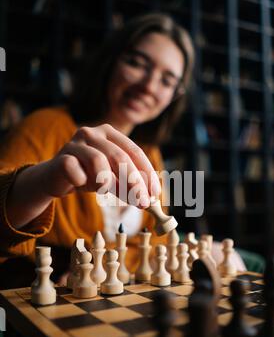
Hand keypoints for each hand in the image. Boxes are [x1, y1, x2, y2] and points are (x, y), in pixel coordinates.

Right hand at [42, 124, 160, 207]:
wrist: (55, 178)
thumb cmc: (88, 176)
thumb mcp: (113, 177)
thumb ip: (129, 182)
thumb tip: (150, 198)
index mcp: (110, 133)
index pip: (134, 151)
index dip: (146, 173)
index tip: (154, 194)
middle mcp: (93, 133)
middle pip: (119, 157)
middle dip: (134, 182)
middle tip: (142, 203)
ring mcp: (75, 144)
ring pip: (98, 162)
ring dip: (107, 182)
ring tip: (105, 192)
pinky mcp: (61, 158)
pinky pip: (76, 171)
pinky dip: (83, 181)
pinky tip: (81, 184)